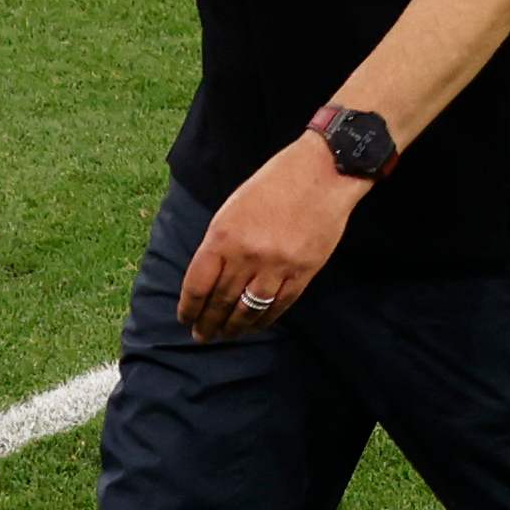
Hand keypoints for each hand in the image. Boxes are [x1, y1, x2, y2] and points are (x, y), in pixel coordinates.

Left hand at [173, 141, 364, 343]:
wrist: (323, 173)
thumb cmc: (274, 184)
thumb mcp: (233, 209)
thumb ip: (220, 244)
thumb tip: (209, 279)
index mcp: (223, 236)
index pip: (197, 285)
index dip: (189, 308)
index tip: (186, 319)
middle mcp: (246, 255)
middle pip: (221, 301)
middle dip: (208, 323)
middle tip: (202, 336)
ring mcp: (277, 266)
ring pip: (249, 310)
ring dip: (234, 328)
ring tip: (226, 336)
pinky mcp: (303, 272)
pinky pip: (279, 305)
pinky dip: (264, 320)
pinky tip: (255, 326)